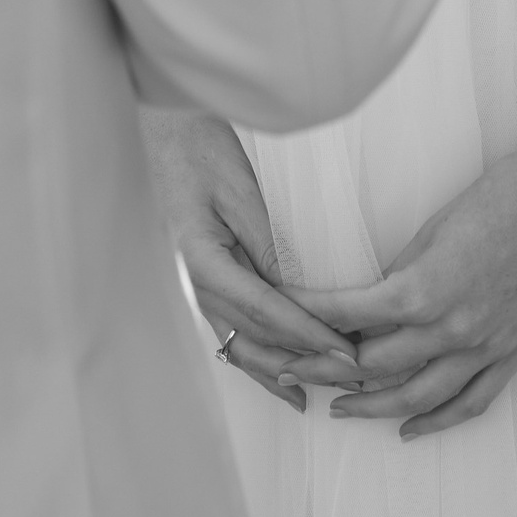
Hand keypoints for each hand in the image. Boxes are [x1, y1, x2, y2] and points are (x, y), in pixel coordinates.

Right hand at [137, 109, 359, 415]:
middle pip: (257, 340)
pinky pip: (234, 331)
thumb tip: (297, 292)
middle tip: (351, 376)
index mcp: (205, 265)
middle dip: (305, 361)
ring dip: (284, 368)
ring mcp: (197, 289)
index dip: (310, 337)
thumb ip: (267, 243)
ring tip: (324, 386)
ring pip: (243, 346)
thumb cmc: (201, 149)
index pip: (268, 313)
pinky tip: (285, 376)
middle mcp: (197, 288)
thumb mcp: (239, 190)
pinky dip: (262, 357)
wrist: (166, 130)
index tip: (347, 353)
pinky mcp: (205, 282)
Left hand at [298, 121, 516, 438]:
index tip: (279, 317)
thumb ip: (402, 272)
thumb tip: (371, 304)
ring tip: (338, 408)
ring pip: (415, 398)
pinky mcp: (515, 353)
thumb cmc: (502, 193)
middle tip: (291, 367)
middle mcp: (452, 328)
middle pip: (372, 366)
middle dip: (326, 368)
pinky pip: (468, 403)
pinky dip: (435, 421)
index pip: (347, 317)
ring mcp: (486, 347)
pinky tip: (408, 428)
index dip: (308, 319)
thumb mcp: (435, 226)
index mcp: (423, 288)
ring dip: (371, 407)